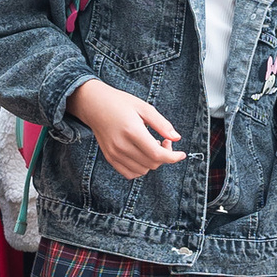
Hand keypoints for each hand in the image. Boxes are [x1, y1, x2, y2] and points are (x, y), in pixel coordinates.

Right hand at [69, 81, 187, 178]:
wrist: (94, 104)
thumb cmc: (120, 103)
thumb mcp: (144, 107)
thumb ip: (162, 124)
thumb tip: (176, 138)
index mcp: (132, 131)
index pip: (157, 154)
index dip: (173, 157)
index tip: (182, 154)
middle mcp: (121, 145)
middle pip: (151, 163)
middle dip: (165, 156)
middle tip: (164, 141)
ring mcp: (114, 153)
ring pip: (142, 170)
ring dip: (152, 162)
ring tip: (151, 145)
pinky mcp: (109, 158)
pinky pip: (129, 173)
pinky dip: (140, 168)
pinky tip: (142, 154)